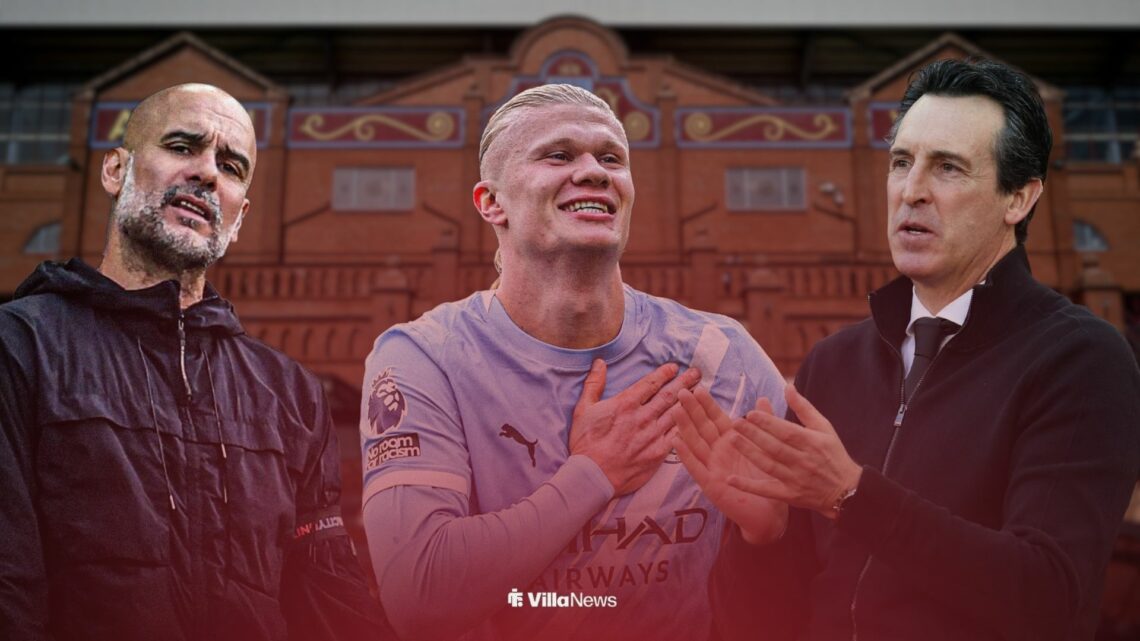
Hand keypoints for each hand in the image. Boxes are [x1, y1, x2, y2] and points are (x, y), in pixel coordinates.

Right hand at [570, 359, 701, 495]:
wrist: (592, 476)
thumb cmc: (585, 443)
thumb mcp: (584, 409)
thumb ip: (594, 384)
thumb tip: (599, 363)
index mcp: (626, 403)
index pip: (650, 383)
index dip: (664, 374)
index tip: (674, 367)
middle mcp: (643, 416)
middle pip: (669, 395)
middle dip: (684, 382)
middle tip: (697, 372)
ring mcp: (653, 435)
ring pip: (677, 413)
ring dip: (690, 401)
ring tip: (702, 391)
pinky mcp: (658, 453)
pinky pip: (677, 435)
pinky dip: (688, 426)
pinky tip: (697, 420)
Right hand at [671, 388, 786, 543]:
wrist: (769, 513)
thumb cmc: (767, 481)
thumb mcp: (767, 448)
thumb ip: (765, 423)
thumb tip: (764, 398)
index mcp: (731, 442)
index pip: (716, 418)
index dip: (706, 404)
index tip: (697, 387)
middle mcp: (718, 453)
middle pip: (702, 427)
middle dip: (692, 410)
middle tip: (681, 392)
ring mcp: (712, 468)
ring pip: (695, 444)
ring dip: (685, 428)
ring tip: (676, 411)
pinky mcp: (710, 484)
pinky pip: (695, 467)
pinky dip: (685, 454)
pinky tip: (675, 441)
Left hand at [727, 383, 861, 518]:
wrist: (847, 490)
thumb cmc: (833, 454)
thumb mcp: (824, 428)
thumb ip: (804, 408)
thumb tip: (787, 386)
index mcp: (812, 443)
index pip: (786, 432)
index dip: (768, 422)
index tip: (751, 413)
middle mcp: (803, 461)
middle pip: (775, 447)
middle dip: (754, 435)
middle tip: (735, 423)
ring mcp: (796, 479)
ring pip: (769, 465)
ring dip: (749, 453)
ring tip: (733, 440)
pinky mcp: (790, 495)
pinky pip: (766, 491)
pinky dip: (749, 486)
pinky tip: (730, 480)